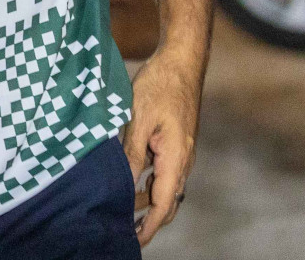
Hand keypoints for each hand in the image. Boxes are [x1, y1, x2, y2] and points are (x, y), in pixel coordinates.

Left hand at [123, 45, 203, 245]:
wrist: (180, 63)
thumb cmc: (159, 86)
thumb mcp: (137, 119)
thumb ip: (131, 154)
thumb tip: (124, 185)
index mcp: (176, 158)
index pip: (165, 202)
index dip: (150, 225)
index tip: (135, 240)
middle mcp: (183, 160)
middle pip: (168, 201)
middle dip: (149, 219)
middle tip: (124, 232)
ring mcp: (180, 153)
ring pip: (164, 187)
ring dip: (146, 201)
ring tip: (121, 211)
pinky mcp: (175, 144)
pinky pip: (162, 172)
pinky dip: (148, 183)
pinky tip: (130, 183)